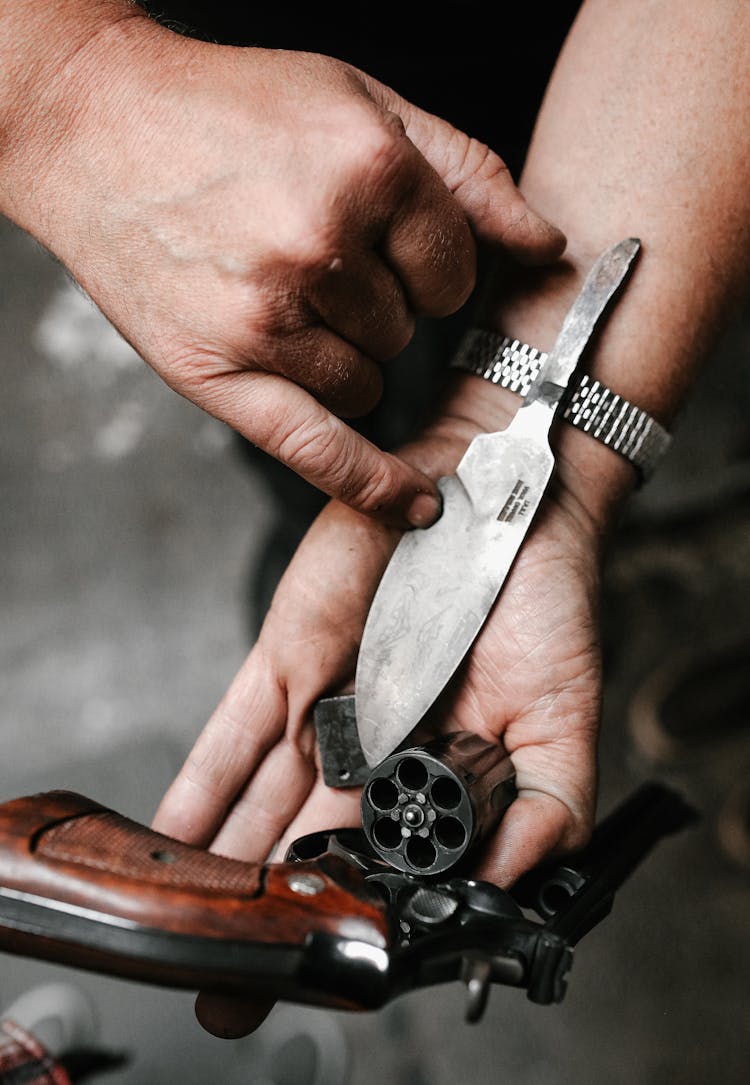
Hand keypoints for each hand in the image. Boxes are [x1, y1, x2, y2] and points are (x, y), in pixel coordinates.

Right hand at [0, 4, 564, 525]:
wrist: (97, 127)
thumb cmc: (231, 110)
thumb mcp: (362, 102)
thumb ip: (466, 174)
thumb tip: (548, 245)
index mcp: (370, 168)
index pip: (454, 273)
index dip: (429, 269)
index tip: (393, 255)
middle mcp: (322, 245)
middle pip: (408, 331)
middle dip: (379, 305)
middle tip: (310, 257)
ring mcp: (268, 316)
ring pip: (366, 383)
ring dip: (342, 355)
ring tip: (276, 296)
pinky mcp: (218, 371)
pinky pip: (320, 450)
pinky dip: (369, 482)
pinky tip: (411, 504)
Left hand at [153, 377, 617, 1035]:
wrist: (500, 498)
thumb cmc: (542, 604)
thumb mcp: (562, 713)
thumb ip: (545, 804)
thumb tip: (509, 882)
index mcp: (437, 771)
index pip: (390, 859)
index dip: (360, 912)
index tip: (328, 966)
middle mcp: (375, 746)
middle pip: (314, 845)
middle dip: (277, 913)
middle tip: (237, 989)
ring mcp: (327, 701)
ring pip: (264, 801)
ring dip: (226, 866)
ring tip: (190, 929)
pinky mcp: (290, 654)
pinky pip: (238, 727)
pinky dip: (203, 783)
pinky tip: (174, 836)